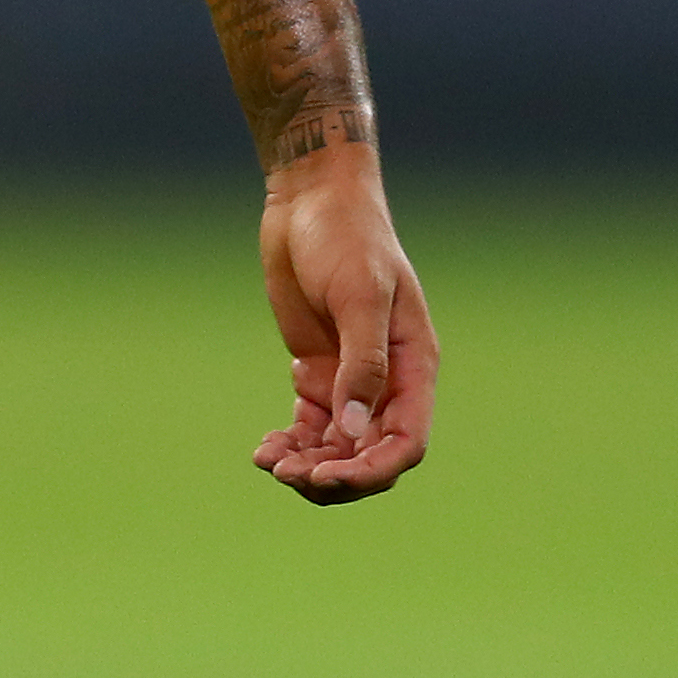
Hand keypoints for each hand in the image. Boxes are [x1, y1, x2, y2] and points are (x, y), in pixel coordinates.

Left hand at [251, 141, 434, 504]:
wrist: (310, 200)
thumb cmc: (346, 238)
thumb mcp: (359, 295)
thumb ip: (363, 363)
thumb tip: (355, 430)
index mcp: (413, 367)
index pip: (405, 441)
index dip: (373, 469)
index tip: (329, 477)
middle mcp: (386, 382)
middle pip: (370, 454)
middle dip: (334, 475)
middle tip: (289, 475)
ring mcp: (349, 379)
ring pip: (337, 448)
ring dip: (308, 466)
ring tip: (269, 462)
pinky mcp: (315, 372)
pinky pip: (309, 427)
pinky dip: (291, 445)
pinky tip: (264, 450)